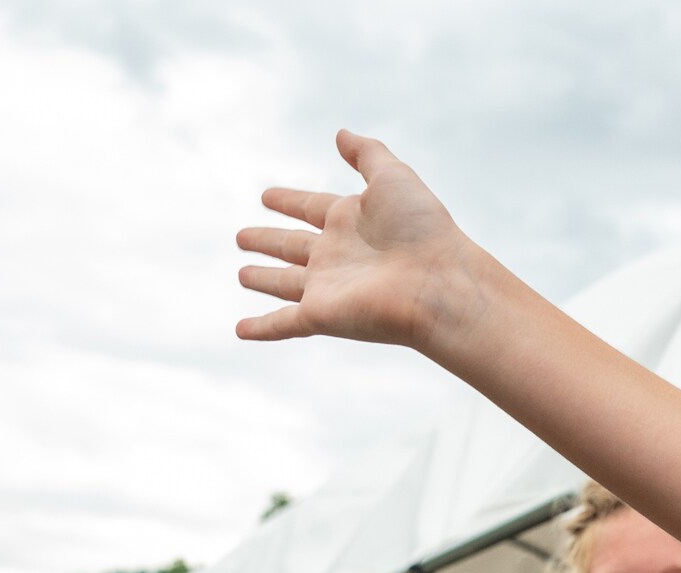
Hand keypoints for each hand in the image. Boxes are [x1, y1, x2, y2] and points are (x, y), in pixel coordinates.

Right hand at [237, 131, 484, 349]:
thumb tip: (340, 134)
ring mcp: (327, 287)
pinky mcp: (322, 315)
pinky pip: (283, 323)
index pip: (309, 208)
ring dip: (263, 279)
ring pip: (285, 283)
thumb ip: (367, 154)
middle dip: (267, 241)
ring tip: (242, 275)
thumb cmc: (423, 229)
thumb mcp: (394, 177)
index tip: (266, 196)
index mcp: (350, 221)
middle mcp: (336, 255)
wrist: (440, 284)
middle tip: (241, 237)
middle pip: (293, 247)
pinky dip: (261, 328)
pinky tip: (241, 331)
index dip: (287, 201)